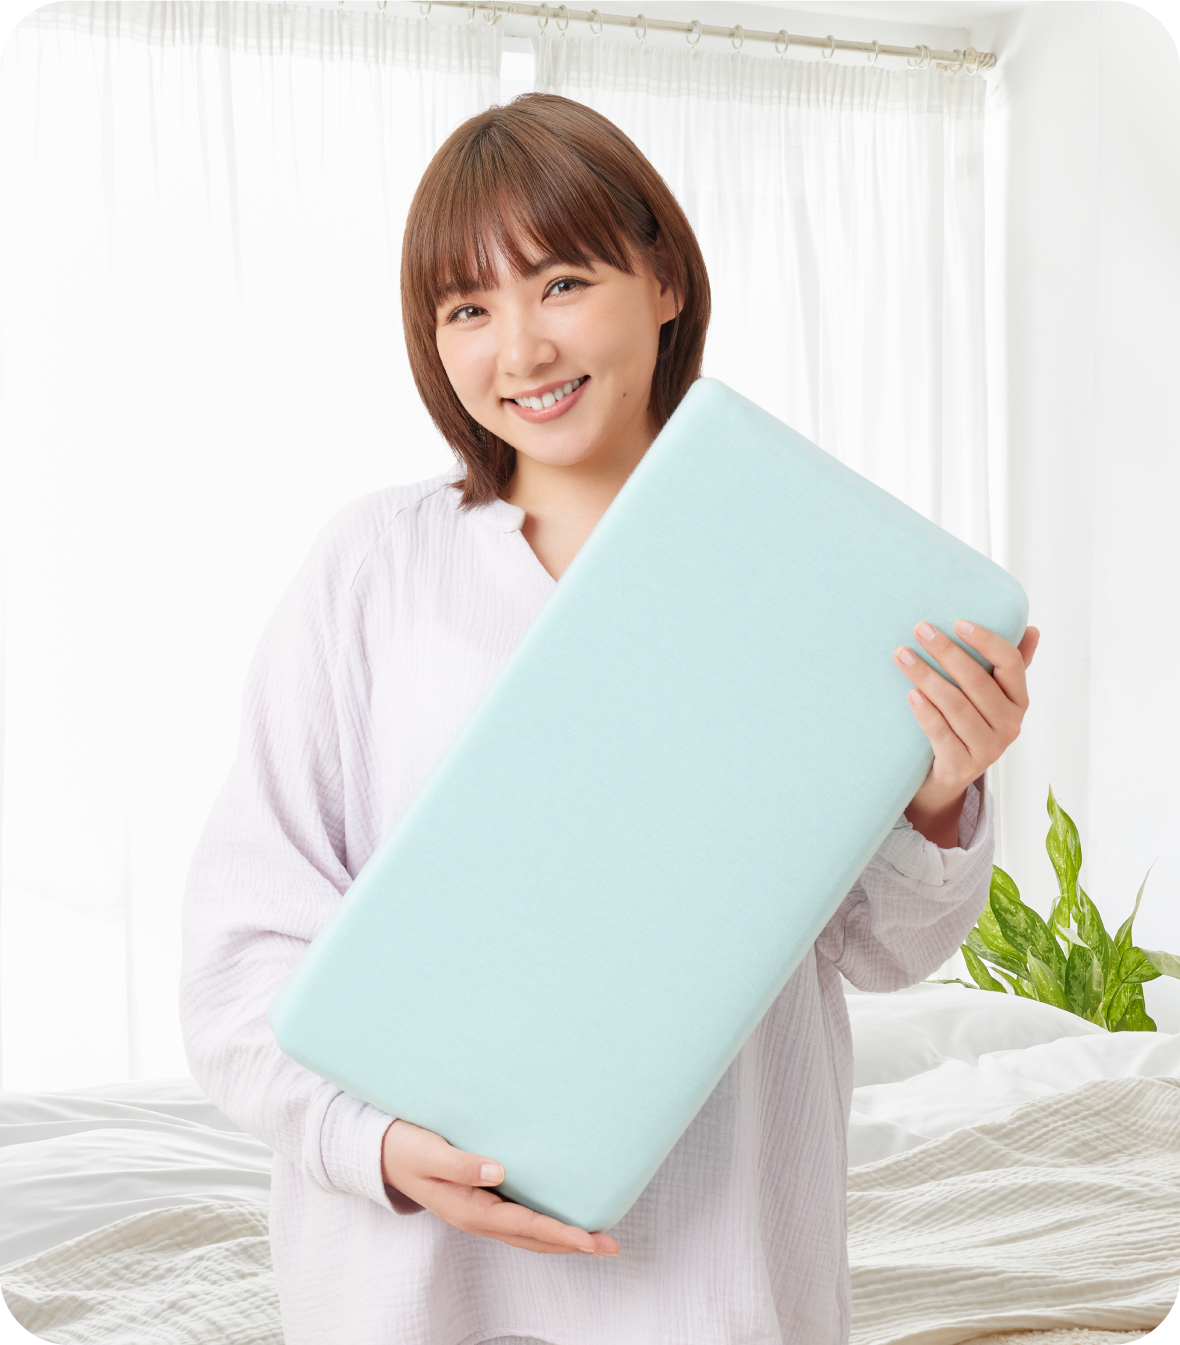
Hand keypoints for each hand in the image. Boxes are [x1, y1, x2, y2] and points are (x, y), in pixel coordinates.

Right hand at [380, 1118, 619, 1256]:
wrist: (380, 1153)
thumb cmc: (406, 1147)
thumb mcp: (428, 1153)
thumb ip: (461, 1163)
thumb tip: (499, 1171)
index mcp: (469, 1210)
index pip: (526, 1226)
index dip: (561, 1234)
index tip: (593, 1240)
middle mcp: (477, 1217)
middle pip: (533, 1239)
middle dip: (573, 1244)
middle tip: (611, 1246)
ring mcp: (478, 1212)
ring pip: (528, 1234)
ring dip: (561, 1238)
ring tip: (595, 1239)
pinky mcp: (479, 1200)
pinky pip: (518, 1220)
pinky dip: (543, 1225)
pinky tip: (558, 1218)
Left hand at [893, 620, 1040, 847]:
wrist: (947, 777)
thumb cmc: (968, 725)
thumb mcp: (991, 696)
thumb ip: (1009, 665)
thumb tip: (1033, 629)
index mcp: (1018, 701)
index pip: (1011, 663)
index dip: (986, 641)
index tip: (957, 622)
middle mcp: (1009, 725)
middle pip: (977, 681)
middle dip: (946, 652)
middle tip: (920, 629)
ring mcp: (987, 749)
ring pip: (956, 705)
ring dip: (927, 677)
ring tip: (902, 655)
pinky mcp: (962, 767)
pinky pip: (942, 734)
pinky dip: (926, 713)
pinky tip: (911, 695)